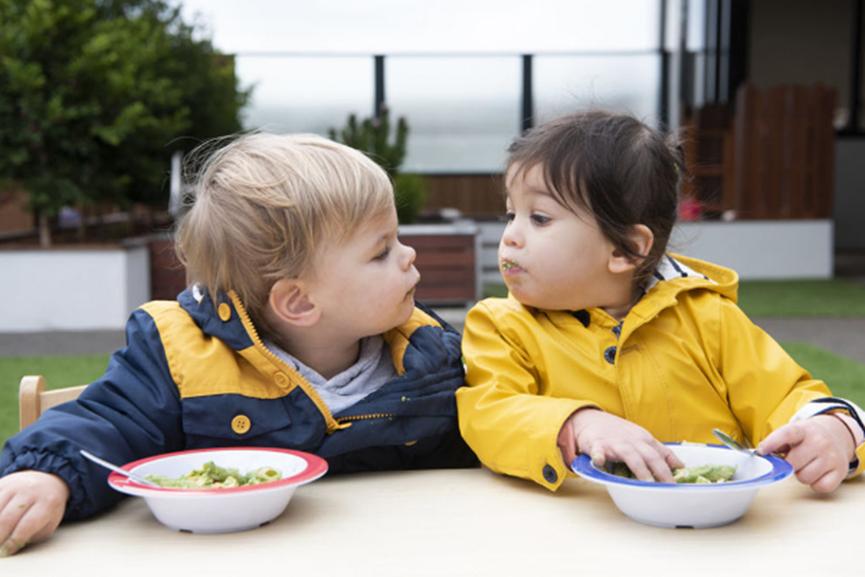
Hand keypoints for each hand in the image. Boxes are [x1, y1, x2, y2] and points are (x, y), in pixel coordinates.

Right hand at [0, 471, 68, 556]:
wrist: (46, 481)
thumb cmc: (46, 509)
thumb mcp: (49, 522)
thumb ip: (32, 534)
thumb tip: (11, 546)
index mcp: (48, 503)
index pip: (27, 525)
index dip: (14, 541)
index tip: (6, 551)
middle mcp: (31, 491)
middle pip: (7, 519)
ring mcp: (15, 485)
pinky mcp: (2, 483)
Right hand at [558, 408, 682, 481]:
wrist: (591, 420)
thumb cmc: (619, 433)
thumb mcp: (641, 438)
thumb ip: (659, 451)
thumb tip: (681, 467)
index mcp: (644, 440)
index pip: (662, 454)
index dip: (672, 468)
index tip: (680, 482)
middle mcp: (633, 441)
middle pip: (651, 456)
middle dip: (662, 472)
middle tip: (669, 487)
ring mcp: (615, 443)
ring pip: (630, 456)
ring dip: (640, 469)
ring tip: (648, 483)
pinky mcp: (597, 445)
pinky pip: (599, 452)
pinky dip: (599, 457)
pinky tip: (600, 462)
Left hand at [758, 414, 856, 492]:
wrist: (836, 435)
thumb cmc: (807, 438)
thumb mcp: (792, 433)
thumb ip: (776, 443)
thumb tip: (759, 454)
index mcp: (803, 430)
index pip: (786, 434)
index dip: (772, 443)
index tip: (761, 451)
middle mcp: (819, 441)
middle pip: (793, 463)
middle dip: (789, 465)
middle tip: (794, 460)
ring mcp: (832, 456)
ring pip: (805, 478)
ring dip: (802, 475)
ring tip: (806, 465)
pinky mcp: (840, 471)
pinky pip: (820, 487)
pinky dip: (816, 484)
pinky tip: (818, 473)